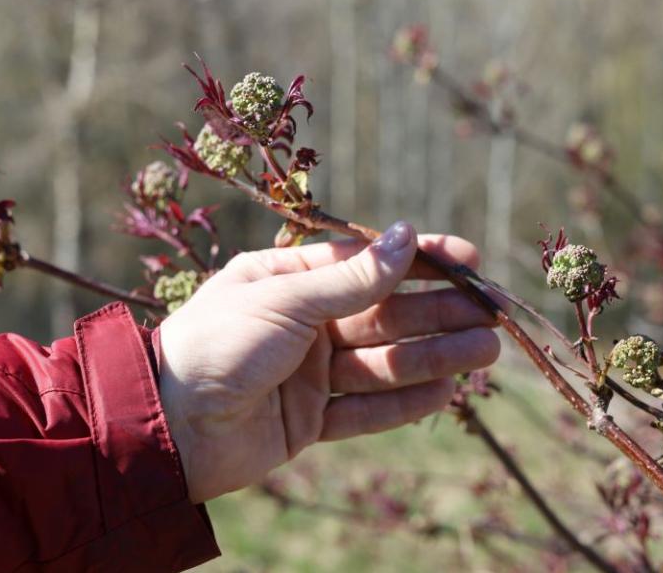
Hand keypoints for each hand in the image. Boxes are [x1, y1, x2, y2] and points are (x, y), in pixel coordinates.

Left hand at [157, 222, 500, 502]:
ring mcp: (309, 374)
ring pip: (384, 361)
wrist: (169, 427)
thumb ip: (352, 278)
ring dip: (435, 357)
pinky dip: (405, 402)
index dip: (419, 261)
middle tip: (493, 316)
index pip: (367, 264)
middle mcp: (303, 324)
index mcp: (289, 279)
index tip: (469, 261)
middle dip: (439, 315)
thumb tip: (406, 236)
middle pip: (385, 315)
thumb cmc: (217, 344)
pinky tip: (446, 392)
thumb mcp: (285, 298)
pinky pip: (367, 409)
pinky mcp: (310, 420)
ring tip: (486, 352)